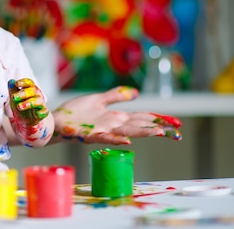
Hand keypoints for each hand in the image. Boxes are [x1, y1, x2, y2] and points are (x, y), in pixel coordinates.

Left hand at [8, 78, 48, 126]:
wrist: (25, 119)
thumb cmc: (21, 105)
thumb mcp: (14, 98)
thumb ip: (12, 89)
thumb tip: (11, 81)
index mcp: (30, 88)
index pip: (29, 83)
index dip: (23, 82)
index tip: (16, 83)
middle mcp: (37, 94)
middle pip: (32, 91)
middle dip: (23, 94)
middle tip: (14, 97)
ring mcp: (40, 103)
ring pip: (38, 101)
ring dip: (29, 103)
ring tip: (19, 107)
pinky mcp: (43, 113)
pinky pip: (44, 112)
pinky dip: (41, 112)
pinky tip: (37, 113)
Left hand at [52, 86, 182, 144]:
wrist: (56, 120)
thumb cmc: (75, 112)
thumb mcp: (98, 100)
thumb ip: (115, 96)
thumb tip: (135, 93)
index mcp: (115, 117)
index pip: (141, 118)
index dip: (158, 119)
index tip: (176, 123)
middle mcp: (112, 125)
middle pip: (139, 126)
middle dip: (158, 128)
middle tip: (177, 131)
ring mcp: (103, 131)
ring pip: (127, 133)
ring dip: (142, 133)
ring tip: (159, 133)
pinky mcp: (90, 134)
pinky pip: (105, 138)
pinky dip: (116, 140)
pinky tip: (127, 141)